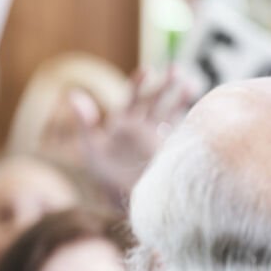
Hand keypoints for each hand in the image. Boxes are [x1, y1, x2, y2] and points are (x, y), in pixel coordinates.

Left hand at [77, 66, 193, 198]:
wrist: (125, 200)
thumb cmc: (105, 175)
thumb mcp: (91, 148)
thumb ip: (84, 122)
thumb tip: (73, 94)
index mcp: (123, 122)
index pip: (132, 96)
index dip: (139, 83)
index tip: (147, 71)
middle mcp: (141, 125)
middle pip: (154, 99)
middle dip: (164, 84)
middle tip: (175, 70)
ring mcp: (157, 136)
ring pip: (170, 110)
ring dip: (179, 95)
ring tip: (190, 82)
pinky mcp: (169, 148)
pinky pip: (180, 128)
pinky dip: (188, 117)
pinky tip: (198, 105)